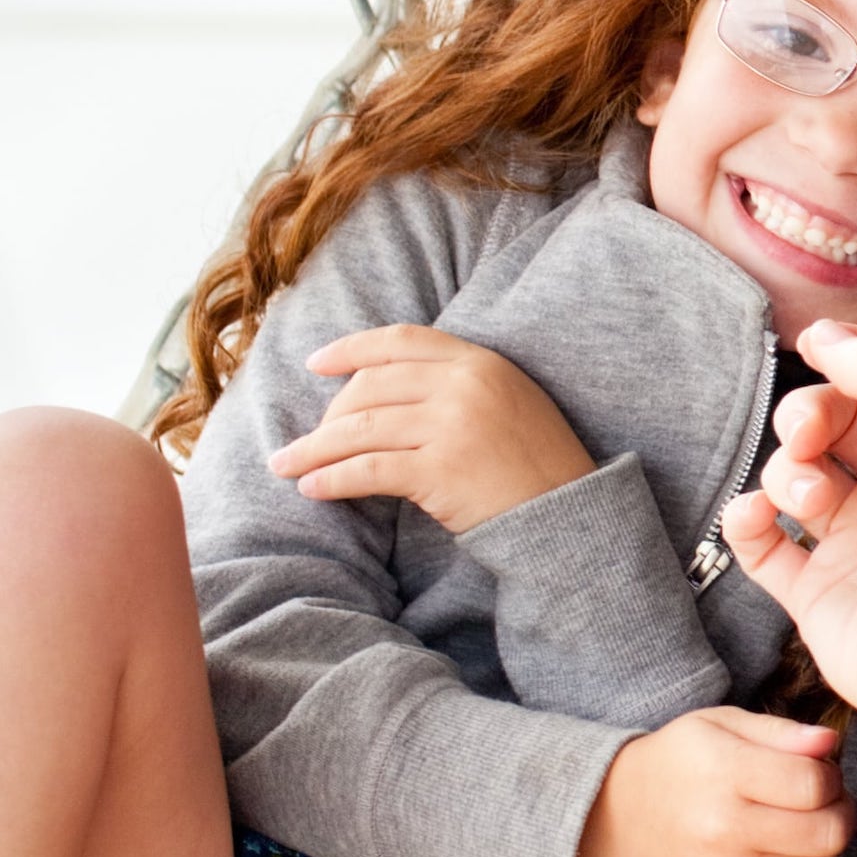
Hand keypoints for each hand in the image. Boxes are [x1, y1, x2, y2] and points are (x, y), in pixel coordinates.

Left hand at [275, 326, 595, 534]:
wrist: (570, 515)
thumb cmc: (535, 465)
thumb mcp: (508, 402)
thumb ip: (458, 384)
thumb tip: (379, 388)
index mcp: (482, 362)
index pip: (401, 341)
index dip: (352, 348)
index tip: (317, 363)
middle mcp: (465, 385)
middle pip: (370, 388)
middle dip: (326, 415)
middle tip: (302, 441)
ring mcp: (453, 425)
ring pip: (359, 429)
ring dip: (313, 449)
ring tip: (286, 465)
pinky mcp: (440, 470)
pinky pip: (368, 470)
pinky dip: (332, 479)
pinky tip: (311, 488)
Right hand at [577, 705, 847, 856]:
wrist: (614, 820)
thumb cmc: (679, 763)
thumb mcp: (721, 724)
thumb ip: (781, 731)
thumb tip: (831, 743)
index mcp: (724, 773)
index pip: (816, 785)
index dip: (831, 775)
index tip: (819, 770)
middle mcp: (723, 830)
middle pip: (829, 832)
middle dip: (839, 810)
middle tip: (822, 799)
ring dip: (824, 844)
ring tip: (800, 823)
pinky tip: (779, 851)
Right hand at [720, 322, 856, 710]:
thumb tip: (827, 335)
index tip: (813, 343)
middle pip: (838, 422)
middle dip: (808, 416)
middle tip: (803, 435)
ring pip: (797, 477)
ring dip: (787, 474)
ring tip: (810, 504)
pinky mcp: (821, 591)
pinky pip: (763, 543)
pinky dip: (747, 523)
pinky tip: (752, 518)